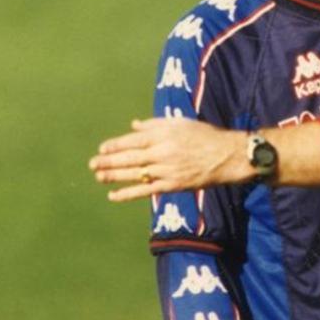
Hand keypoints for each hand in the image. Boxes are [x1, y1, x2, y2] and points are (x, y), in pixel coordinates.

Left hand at [89, 117, 253, 201]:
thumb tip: (134, 126)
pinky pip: (146, 190)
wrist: (226, 156)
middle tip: (92, 164)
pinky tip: (114, 195)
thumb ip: (155, 125)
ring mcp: (167, 170)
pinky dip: (128, 193)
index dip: (116, 145)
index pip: (133, 140)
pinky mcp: (172, 185)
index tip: (102, 149)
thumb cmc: (204, 136)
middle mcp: (163, 152)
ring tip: (99, 177)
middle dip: (109, 161)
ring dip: (115, 176)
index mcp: (164, 135)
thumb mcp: (180, 123)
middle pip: (131, 158)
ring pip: (135, 174)